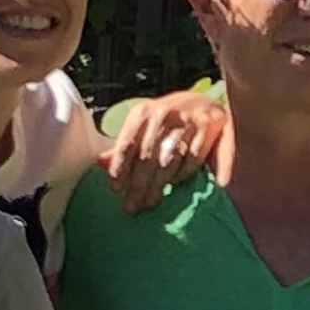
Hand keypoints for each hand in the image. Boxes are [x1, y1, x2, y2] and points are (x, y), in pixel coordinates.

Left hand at [100, 90, 228, 209]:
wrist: (207, 103)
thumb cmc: (171, 119)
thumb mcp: (145, 126)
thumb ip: (126, 145)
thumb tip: (100, 162)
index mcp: (143, 112)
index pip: (127, 143)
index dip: (120, 168)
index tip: (115, 189)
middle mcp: (163, 114)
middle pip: (147, 156)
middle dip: (138, 184)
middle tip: (131, 206)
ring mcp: (187, 121)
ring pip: (169, 160)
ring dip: (158, 184)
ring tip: (150, 202)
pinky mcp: (209, 128)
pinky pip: (192, 158)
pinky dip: (183, 173)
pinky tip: (175, 184)